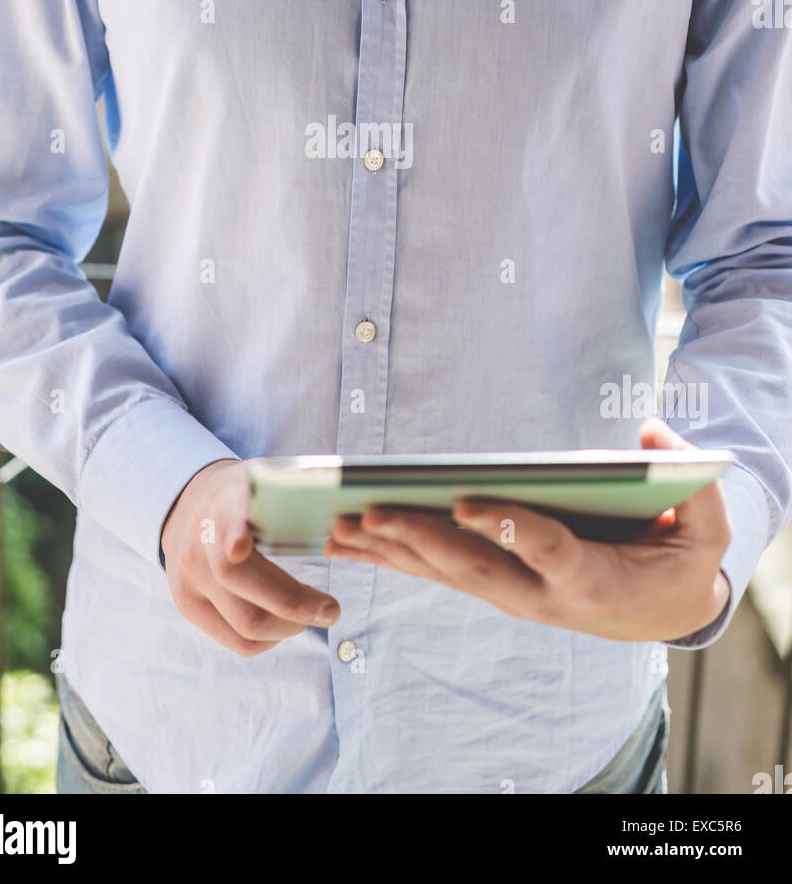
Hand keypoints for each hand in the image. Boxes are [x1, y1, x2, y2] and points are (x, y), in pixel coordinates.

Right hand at [162, 459, 339, 655]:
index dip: (231, 532)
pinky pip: (237, 641)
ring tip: (313, 613)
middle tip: (332, 609)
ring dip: (289, 626)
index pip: (224, 517)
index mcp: (224, 502)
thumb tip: (346, 487)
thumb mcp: (265, 476)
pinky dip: (271, 638)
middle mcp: (200, 542)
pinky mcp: (188, 606)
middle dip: (294, 602)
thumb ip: (300, 483)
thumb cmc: (245, 495)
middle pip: (238, 581)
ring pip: (243, 622)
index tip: (240, 546)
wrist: (188, 505)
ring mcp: (188, 578)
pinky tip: (286, 621)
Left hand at [324, 420, 731, 641]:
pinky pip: (438, 573)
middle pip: (474, 567)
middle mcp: (541, 595)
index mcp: (592, 578)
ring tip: (339, 525)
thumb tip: (651, 431)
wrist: (663, 614)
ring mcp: (513, 595)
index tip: (466, 501)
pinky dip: (392, 556)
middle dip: (419, 539)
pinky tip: (349, 541)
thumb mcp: (706, 528)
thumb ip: (691, 480)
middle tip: (370, 513)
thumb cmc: (679, 561)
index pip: (545, 549)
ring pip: (444, 574)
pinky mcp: (495, 586)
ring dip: (390, 550)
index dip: (507, 525)